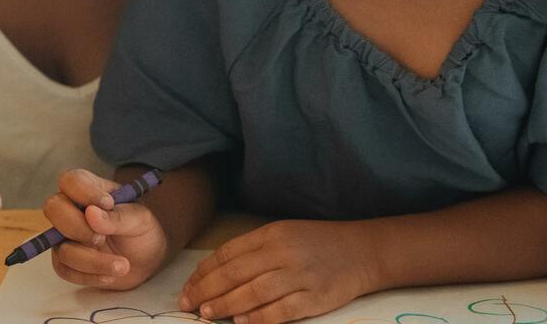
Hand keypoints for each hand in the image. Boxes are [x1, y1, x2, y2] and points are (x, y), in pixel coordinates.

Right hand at [44, 168, 168, 288]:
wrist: (146, 259)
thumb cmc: (141, 230)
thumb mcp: (139, 219)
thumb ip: (117, 216)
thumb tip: (91, 213)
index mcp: (90, 188)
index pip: (71, 180)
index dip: (83, 192)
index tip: (108, 204)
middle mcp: (72, 208)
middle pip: (53, 208)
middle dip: (77, 227)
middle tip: (102, 239)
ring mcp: (65, 235)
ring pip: (61, 247)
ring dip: (92, 261)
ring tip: (122, 266)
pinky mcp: (66, 260)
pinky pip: (65, 270)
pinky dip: (89, 276)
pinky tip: (110, 276)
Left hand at [179, 219, 378, 323]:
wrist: (361, 251)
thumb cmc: (316, 243)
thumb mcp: (283, 235)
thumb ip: (254, 251)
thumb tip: (218, 272)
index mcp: (271, 234)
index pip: (229, 252)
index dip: (206, 271)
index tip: (189, 286)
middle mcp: (282, 252)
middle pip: (237, 272)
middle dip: (208, 289)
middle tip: (188, 303)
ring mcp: (299, 275)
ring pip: (255, 291)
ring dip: (227, 304)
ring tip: (207, 314)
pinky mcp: (316, 297)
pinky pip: (283, 310)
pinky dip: (261, 318)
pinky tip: (242, 323)